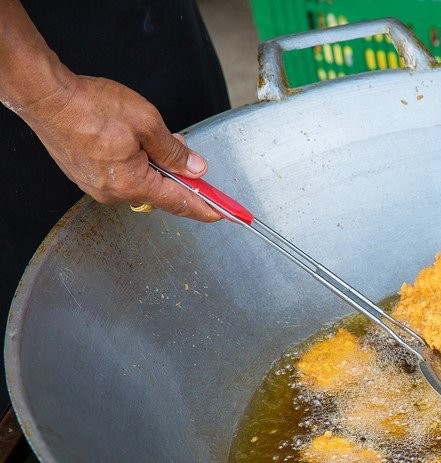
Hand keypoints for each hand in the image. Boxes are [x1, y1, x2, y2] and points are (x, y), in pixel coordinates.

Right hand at [19, 74, 220, 221]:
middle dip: (177, 175)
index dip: (205, 207)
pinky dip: (134, 163)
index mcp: (133, 184)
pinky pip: (121, 176)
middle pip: (160, 192)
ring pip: (140, 182)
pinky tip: (129, 141)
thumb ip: (175, 151)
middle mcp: (114, 193)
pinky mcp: (86, 176)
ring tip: (146, 135)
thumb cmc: (91, 107)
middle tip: (183, 151)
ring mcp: (97, 186)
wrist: (46, 97)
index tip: (222, 214)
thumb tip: (195, 168)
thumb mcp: (147, 124)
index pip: (179, 203)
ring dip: (153, 165)